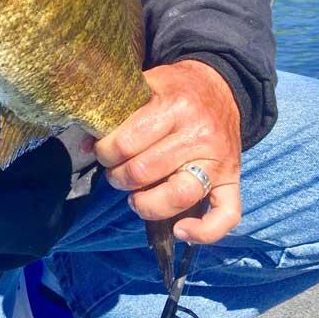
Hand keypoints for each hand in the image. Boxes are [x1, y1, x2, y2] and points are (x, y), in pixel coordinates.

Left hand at [88, 59, 241, 243]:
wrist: (220, 87)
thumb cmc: (177, 89)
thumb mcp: (146, 85)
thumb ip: (117, 110)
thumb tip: (84, 143)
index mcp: (175, 106)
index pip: (128, 142)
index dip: (105, 152)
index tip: (101, 151)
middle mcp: (199, 134)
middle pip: (146, 171)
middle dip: (119, 177)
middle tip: (115, 172)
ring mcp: (219, 160)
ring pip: (178, 196)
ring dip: (146, 204)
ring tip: (134, 198)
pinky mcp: (234, 179)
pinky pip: (226, 215)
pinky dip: (203, 232)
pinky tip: (179, 231)